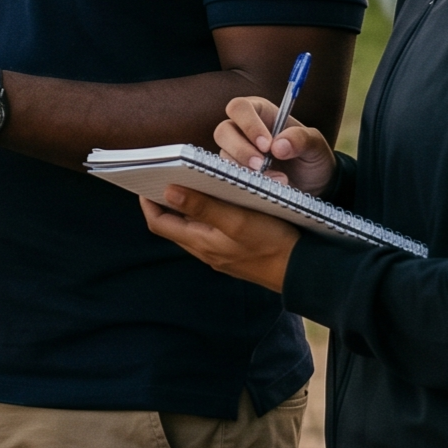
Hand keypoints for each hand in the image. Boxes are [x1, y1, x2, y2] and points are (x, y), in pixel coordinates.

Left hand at [140, 186, 298, 292]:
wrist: (304, 271)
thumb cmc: (272, 244)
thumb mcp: (237, 220)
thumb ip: (203, 207)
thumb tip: (169, 191)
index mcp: (200, 242)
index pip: (159, 222)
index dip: (147, 202)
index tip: (144, 180)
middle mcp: (206, 250)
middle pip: (173, 224)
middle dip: (165, 200)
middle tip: (163, 175)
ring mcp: (220, 253)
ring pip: (193, 226)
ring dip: (188, 206)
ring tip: (189, 181)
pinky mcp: (235, 251)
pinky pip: (212, 230)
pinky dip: (208, 213)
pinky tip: (219, 199)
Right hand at [217, 95, 336, 196]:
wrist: (315, 186)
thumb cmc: (312, 157)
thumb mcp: (316, 145)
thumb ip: (301, 139)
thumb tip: (277, 146)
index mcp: (261, 113)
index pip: (240, 108)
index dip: (249, 124)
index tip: (267, 145)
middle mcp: (243, 130)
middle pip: (224, 130)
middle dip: (241, 149)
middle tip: (262, 165)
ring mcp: (237, 151)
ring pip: (224, 154)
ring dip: (246, 169)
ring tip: (277, 179)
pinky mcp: (236, 171)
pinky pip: (230, 174)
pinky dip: (248, 181)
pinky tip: (269, 186)